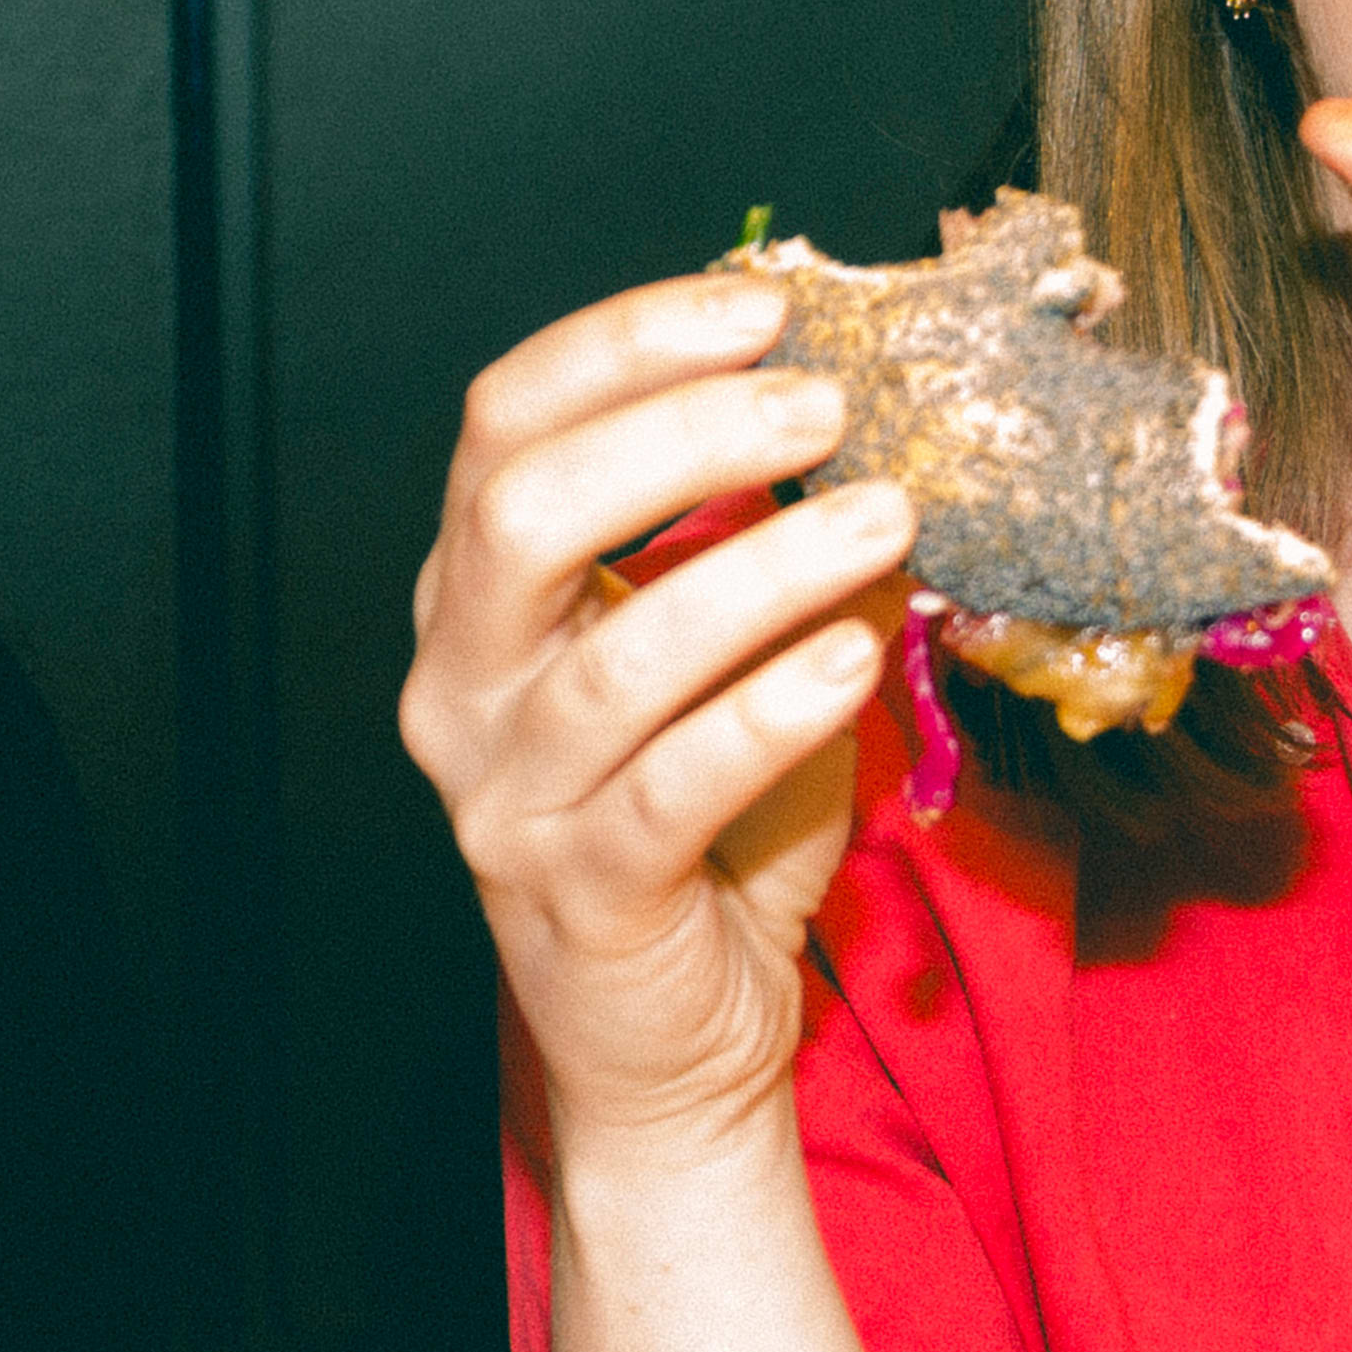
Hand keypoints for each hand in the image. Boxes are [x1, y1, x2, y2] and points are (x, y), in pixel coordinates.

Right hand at [396, 275, 918, 1165]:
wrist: (672, 1044)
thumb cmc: (707, 834)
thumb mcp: (734, 656)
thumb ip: (771, 540)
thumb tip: (887, 411)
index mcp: (479, 599)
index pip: (507, 422)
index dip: (628, 343)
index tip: (765, 307)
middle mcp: (463, 687)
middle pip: (526, 511)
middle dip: (683, 433)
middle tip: (825, 405)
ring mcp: (510, 799)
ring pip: (615, 655)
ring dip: (762, 566)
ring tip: (883, 515)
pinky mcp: (583, 896)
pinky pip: (672, 787)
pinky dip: (770, 710)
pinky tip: (850, 660)